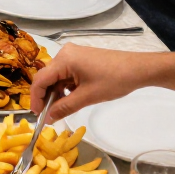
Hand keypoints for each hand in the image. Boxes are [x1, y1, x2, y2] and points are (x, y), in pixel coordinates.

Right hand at [28, 44, 157, 120]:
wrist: (139, 69)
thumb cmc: (114, 80)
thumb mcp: (87, 97)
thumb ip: (64, 108)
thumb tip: (47, 119)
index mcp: (64, 59)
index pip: (40, 80)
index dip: (36, 99)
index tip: (37, 116)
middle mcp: (65, 54)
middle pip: (46, 77)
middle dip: (46, 97)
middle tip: (49, 115)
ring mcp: (73, 55)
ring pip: (56, 77)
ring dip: (56, 93)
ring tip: (61, 108)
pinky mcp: (81, 58)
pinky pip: (66, 74)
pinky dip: (65, 87)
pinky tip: (71, 98)